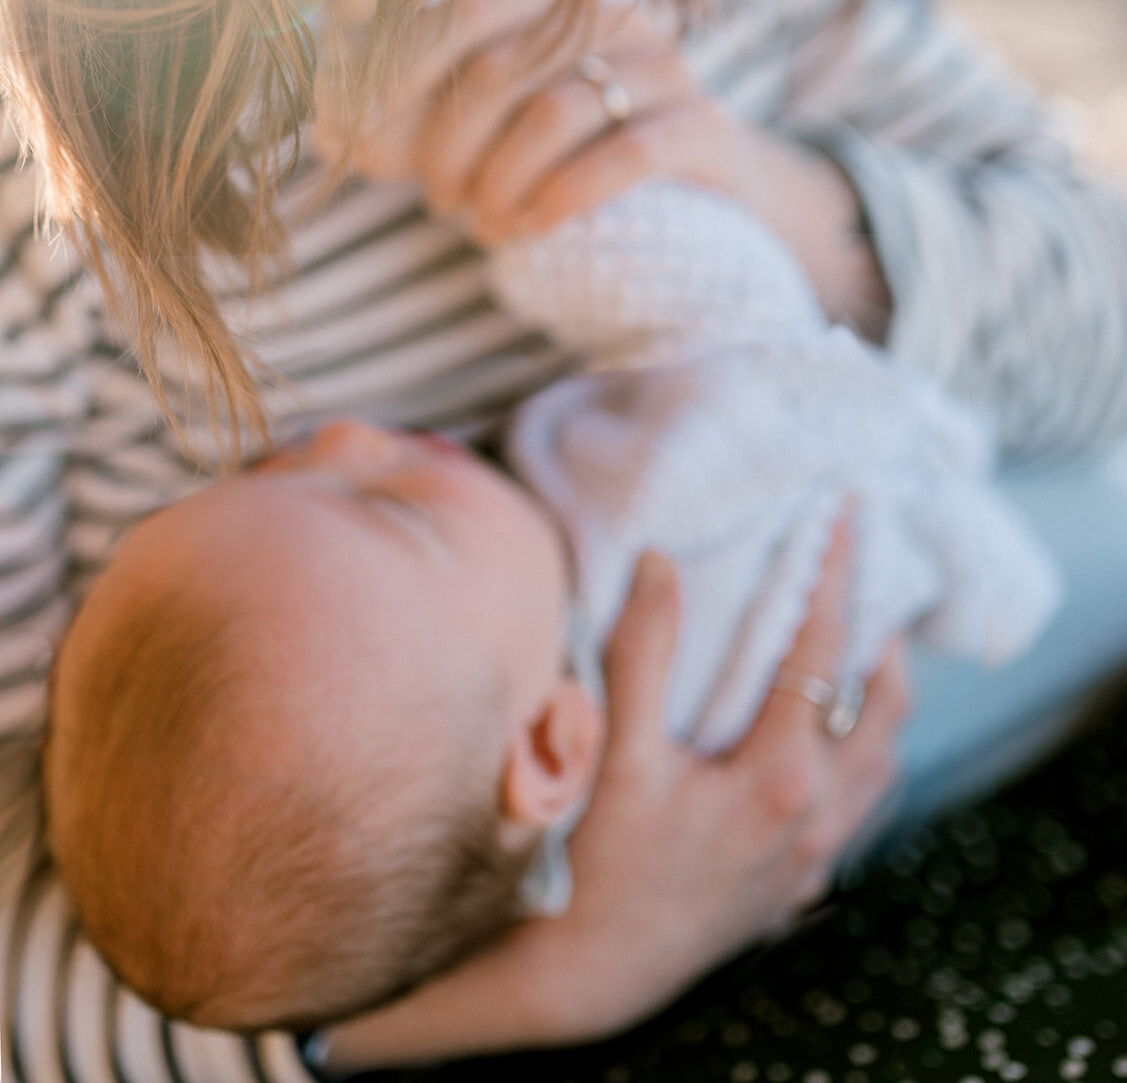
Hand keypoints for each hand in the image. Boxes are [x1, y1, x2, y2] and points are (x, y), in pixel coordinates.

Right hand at [319, 518, 909, 1069]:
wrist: (592, 970)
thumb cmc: (597, 864)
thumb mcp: (616, 752)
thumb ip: (645, 651)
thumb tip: (663, 564)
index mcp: (780, 777)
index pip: (825, 651)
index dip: (835, 575)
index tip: (844, 517)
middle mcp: (816, 816)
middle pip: (883, 708)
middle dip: (883, 636)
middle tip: (869, 577)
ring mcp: (815, 855)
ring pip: (883, 761)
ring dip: (880, 696)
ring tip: (863, 643)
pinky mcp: (802, 880)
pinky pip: (862, 803)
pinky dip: (866, 752)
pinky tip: (836, 736)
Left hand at [323, 0, 890, 332]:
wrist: (710, 204)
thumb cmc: (576, 161)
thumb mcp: (486, 134)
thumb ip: (406, 122)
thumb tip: (322, 122)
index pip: (454, 13)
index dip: (395, 76)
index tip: (355, 141)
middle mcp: (609, 15)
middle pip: (497, 69)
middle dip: (450, 148)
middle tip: (441, 203)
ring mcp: (664, 65)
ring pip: (554, 112)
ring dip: (502, 182)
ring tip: (485, 225)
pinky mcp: (703, 125)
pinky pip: (625, 154)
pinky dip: (565, 196)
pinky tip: (532, 229)